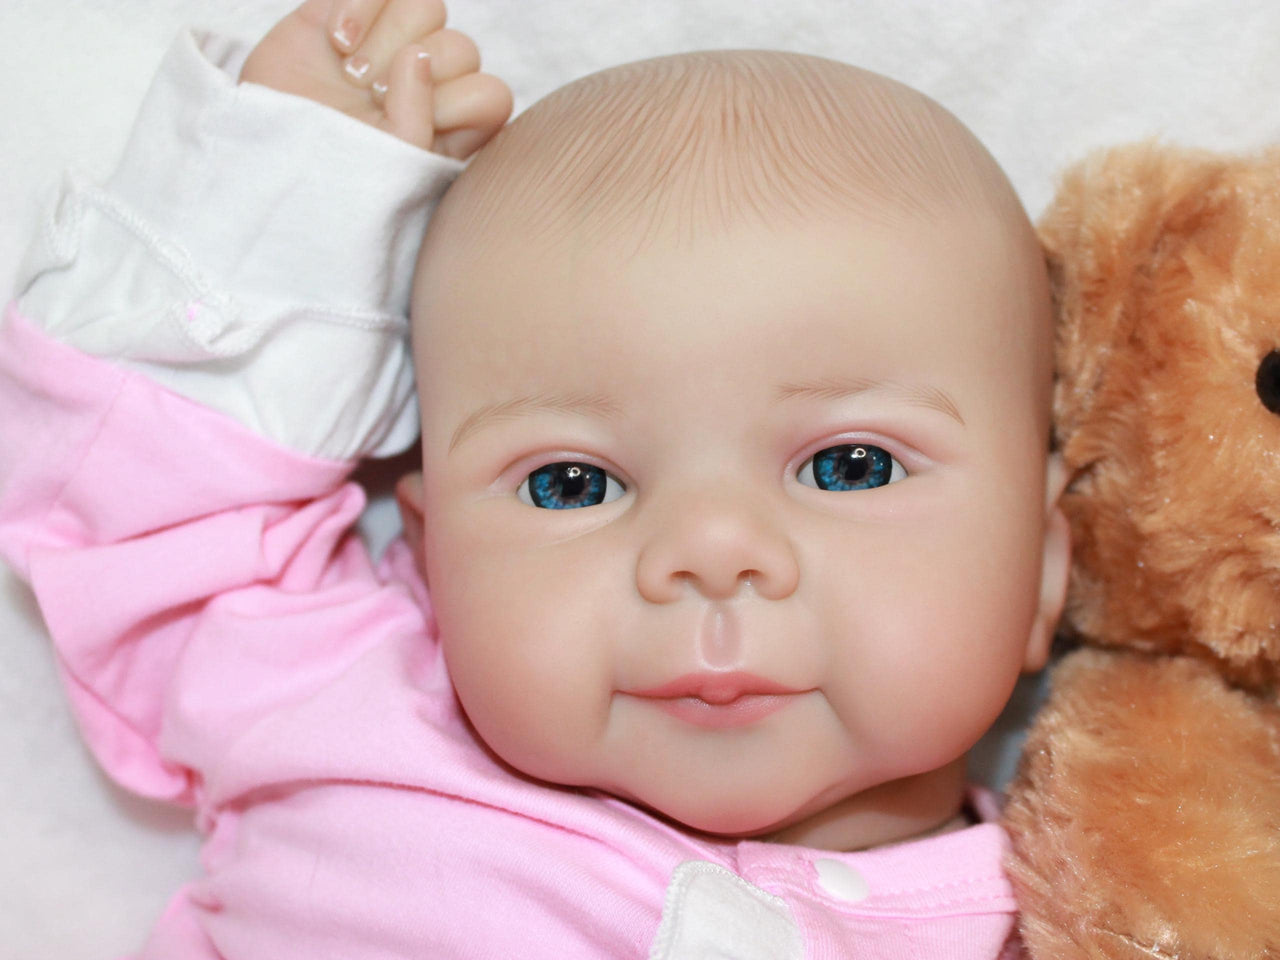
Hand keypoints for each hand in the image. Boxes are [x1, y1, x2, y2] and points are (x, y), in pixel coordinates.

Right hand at [240, 0, 511, 157]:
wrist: (266, 155)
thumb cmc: (333, 174)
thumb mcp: (386, 168)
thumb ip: (418, 121)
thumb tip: (417, 57)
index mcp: (453, 127)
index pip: (491, 96)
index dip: (456, 103)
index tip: (411, 124)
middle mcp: (431, 83)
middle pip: (461, 49)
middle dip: (412, 75)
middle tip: (369, 100)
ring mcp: (394, 44)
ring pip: (427, 7)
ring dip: (385, 39)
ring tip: (350, 73)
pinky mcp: (354, 11)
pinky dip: (359, 5)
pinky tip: (335, 40)